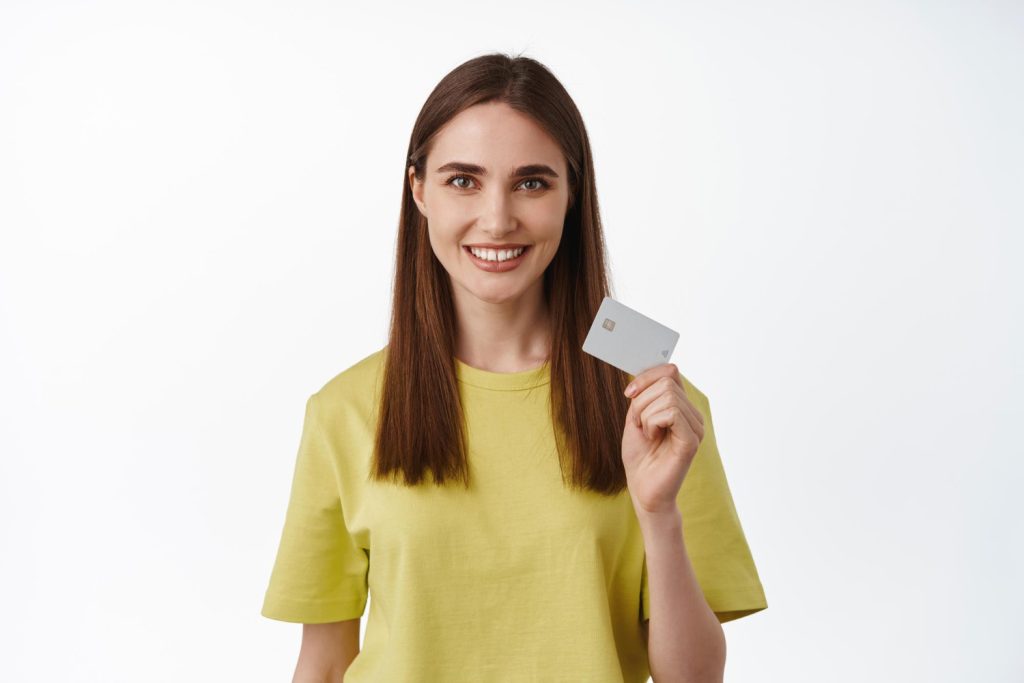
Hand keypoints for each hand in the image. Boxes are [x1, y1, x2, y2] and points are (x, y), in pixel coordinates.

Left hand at [621, 363, 704, 515]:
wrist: (642, 489)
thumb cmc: (640, 456)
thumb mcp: (636, 418)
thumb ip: (643, 396)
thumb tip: (646, 372)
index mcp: (682, 407)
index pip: (671, 371)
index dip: (647, 376)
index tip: (628, 393)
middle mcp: (693, 415)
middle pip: (666, 382)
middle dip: (641, 400)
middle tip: (639, 424)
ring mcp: (696, 427)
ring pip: (667, 396)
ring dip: (645, 413)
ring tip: (647, 433)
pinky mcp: (691, 440)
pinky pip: (671, 413)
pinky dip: (652, 422)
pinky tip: (652, 437)